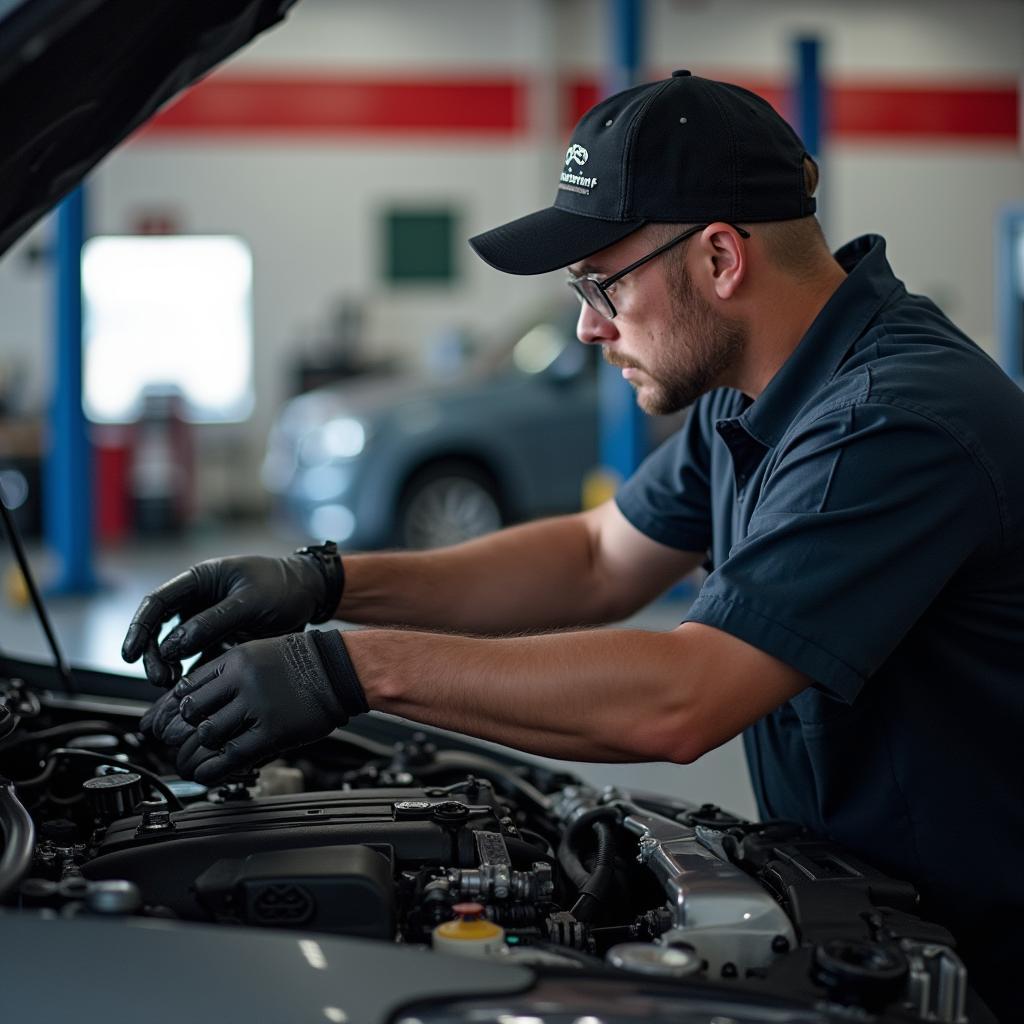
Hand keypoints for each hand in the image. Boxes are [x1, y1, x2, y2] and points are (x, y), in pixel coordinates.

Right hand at [121, 545, 343, 687]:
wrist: (312, 594)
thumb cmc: (283, 587)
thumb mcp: (249, 601)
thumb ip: (212, 622)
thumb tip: (172, 646)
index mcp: (199, 581)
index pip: (157, 603)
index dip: (138, 628)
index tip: (129, 653)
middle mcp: (198, 601)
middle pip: (160, 630)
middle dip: (154, 655)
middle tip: (161, 679)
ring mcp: (208, 623)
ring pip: (176, 649)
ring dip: (171, 668)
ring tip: (174, 688)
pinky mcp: (221, 642)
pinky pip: (198, 660)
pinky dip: (191, 676)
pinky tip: (191, 691)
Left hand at [154, 629, 367, 784]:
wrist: (340, 669)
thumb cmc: (303, 662)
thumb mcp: (258, 652)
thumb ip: (226, 674)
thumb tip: (192, 701)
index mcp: (235, 660)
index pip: (187, 688)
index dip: (172, 710)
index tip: (168, 723)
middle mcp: (242, 682)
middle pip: (191, 714)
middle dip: (180, 733)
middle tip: (177, 743)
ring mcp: (258, 708)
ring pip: (207, 736)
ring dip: (196, 752)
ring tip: (191, 760)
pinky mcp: (272, 734)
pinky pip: (230, 757)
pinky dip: (211, 770)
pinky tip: (205, 773)